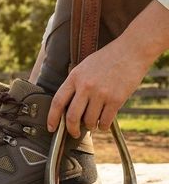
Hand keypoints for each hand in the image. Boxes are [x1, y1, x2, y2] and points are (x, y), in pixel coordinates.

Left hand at [46, 0, 168, 137]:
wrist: (132, 50)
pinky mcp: (116, 99)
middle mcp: (86, 86)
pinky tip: (102, 124)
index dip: (52, 118)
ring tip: (92, 124)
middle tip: (74, 133)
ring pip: (89, 120)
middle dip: (71, 129)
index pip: (57, 102)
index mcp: (74, 77)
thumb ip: (75, 84)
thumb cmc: (107, 58)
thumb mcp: (84, 67)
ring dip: (89, 127)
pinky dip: (102, 126)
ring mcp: (101, 93)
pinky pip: (105, 121)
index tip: (51, 128)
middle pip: (72, 116)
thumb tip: (68, 105)